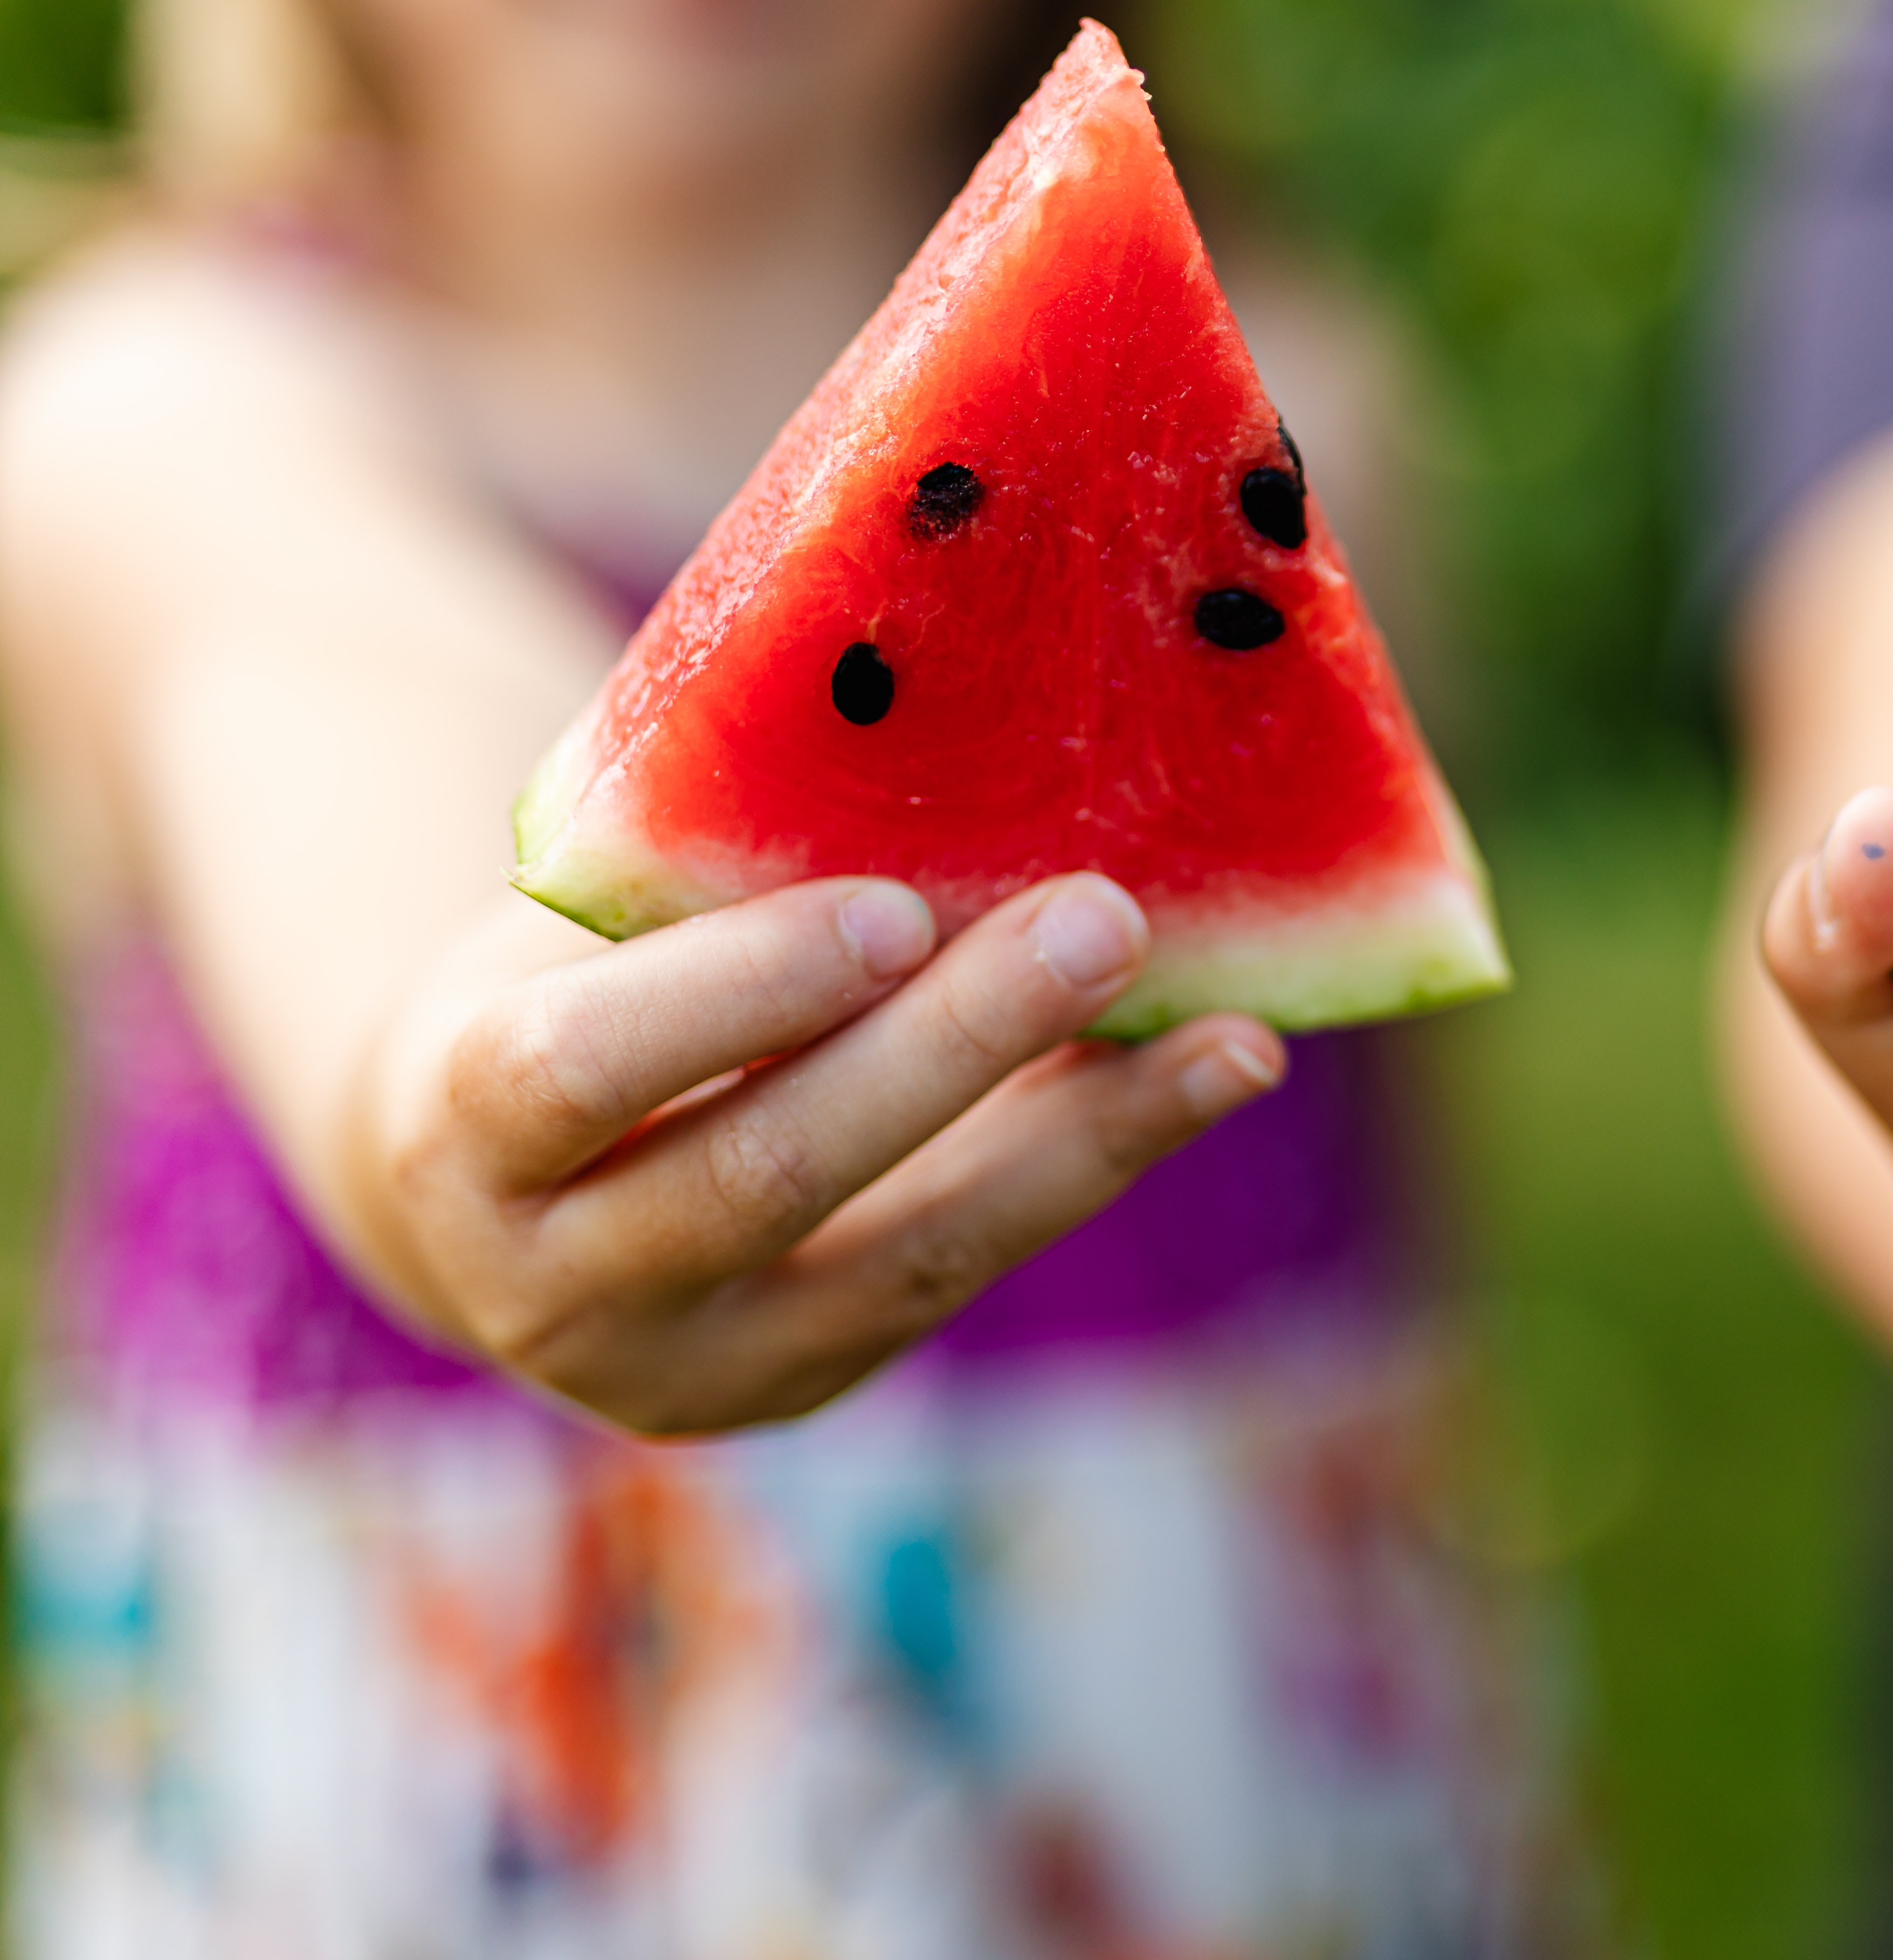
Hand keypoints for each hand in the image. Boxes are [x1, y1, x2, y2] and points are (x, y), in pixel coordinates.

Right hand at [335, 873, 1282, 1434]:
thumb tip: (938, 713)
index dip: (741, 993)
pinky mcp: (811, 1381)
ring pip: (910, 1257)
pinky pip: (966, 1270)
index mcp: (458, 1134)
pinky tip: (1207, 1075)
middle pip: (772, 1170)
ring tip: (1232, 1040)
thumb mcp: (575, 929)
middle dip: (953, 1047)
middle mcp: (559, 1284)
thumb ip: (701, 865)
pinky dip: (1090, 1164)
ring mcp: (692, 1365)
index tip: (892, 910)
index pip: (583, 1070)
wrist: (487, 1191)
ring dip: (1085, 1137)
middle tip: (1105, 920)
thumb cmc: (553, 988)